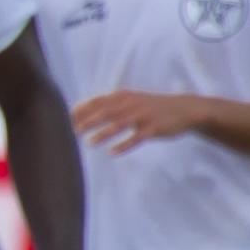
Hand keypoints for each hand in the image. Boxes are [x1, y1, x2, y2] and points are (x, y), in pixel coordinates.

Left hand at [73, 90, 210, 154]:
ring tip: (89, 142)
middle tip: (72, 132)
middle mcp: (132, 103)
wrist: (183, 109)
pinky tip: (112, 152)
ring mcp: (143, 115)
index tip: (65, 120)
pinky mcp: (154, 128)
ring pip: (120, 124)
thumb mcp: (129, 100)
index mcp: (123, 96)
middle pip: (106, 111)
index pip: (98, 101)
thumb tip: (79, 112)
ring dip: (104, 133)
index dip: (82, 110)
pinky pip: (137, 137)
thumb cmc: (150, 107)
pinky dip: (124, 145)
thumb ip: (108, 105)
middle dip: (88, 121)